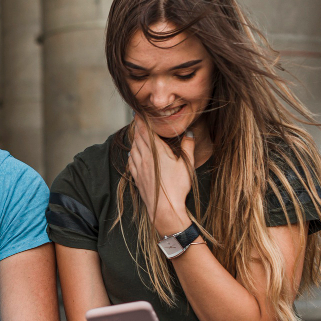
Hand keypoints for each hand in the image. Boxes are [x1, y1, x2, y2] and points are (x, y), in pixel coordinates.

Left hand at [127, 114, 194, 234]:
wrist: (164, 208)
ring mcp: (139, 168)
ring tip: (136, 134)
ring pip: (134, 149)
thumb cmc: (177, 187)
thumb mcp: (187, 165)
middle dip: (137, 128)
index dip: (141, 121)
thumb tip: (189, 133)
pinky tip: (132, 154)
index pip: (146, 132)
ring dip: (134, 140)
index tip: (138, 113)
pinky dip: (132, 154)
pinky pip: (132, 161)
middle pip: (138, 138)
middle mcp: (145, 158)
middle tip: (136, 119)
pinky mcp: (137, 177)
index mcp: (157, 152)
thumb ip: (188, 147)